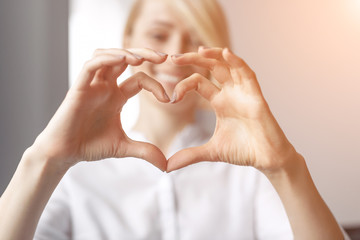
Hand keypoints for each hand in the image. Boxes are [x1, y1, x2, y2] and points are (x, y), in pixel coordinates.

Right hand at [33, 48, 169, 170]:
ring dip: (125, 52)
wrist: (64, 154)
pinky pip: (91, 66)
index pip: (140, 80)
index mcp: (117, 96)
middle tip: (164, 57)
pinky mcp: (78, 88)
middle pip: (125, 59)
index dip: (156, 85)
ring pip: (107, 56)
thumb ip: (145, 151)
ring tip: (141, 59)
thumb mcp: (124, 147)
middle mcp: (105, 87)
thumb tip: (166, 166)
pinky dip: (106, 59)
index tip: (168, 100)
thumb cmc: (90, 147)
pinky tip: (121, 60)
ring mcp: (92, 86)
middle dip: (145, 54)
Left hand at [167, 47, 298, 172]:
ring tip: (199, 50)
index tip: (171, 98)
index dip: (183, 85)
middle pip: (211, 68)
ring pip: (228, 65)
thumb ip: (189, 155)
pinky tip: (226, 53)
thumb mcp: (211, 152)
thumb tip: (167, 167)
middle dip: (193, 60)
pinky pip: (247, 74)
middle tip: (174, 58)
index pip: (198, 83)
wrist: (266, 160)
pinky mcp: (256, 97)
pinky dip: (237, 62)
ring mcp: (243, 93)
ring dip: (214, 55)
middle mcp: (230, 93)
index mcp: (219, 102)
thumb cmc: (243, 151)